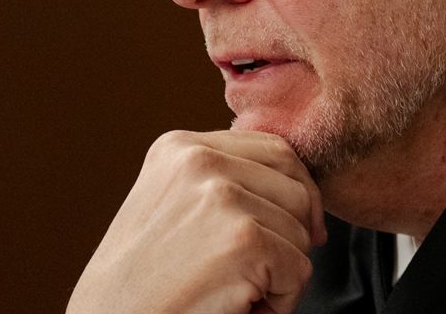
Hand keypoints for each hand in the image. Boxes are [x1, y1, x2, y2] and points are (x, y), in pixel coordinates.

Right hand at [68, 130, 327, 313]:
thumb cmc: (142, 281)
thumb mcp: (172, 205)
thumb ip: (223, 180)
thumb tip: (300, 181)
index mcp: (181, 147)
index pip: (276, 151)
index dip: (298, 193)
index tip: (297, 227)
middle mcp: (201, 161)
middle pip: (297, 189)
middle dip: (294, 234)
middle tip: (258, 271)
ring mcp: (222, 197)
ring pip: (302, 232)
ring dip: (282, 271)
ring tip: (235, 289)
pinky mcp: (243, 240)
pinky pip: (298, 269)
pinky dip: (281, 298)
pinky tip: (239, 305)